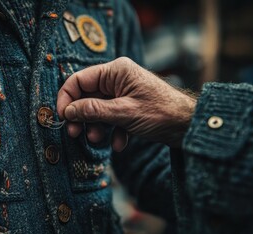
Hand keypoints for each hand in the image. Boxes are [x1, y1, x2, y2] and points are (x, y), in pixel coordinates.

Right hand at [57, 57, 196, 148]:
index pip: (79, 80)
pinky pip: (111, 117)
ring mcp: (123, 92)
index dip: (67, 98)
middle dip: (80, 115)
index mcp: (116, 71)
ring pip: (97, 108)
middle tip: (74, 132)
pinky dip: (112, 131)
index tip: (62, 116)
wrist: (190, 127)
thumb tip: (68, 111)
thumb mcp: (123, 113)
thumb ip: (93, 111)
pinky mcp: (128, 106)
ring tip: (98, 140)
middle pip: (87, 95)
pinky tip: (120, 144)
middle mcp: (117, 79)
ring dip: (96, 126)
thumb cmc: (162, 113)